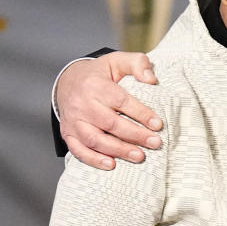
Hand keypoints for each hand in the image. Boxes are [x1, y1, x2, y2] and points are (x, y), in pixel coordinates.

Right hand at [57, 52, 161, 169]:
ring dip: (118, 150)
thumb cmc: (101, 73)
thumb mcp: (118, 60)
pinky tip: (111, 165)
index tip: (158, 124)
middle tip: (155, 143)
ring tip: (139, 156)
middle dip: (134, 135)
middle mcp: (82, 104)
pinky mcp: (68, 133)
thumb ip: (138, 64)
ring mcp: (73, 120)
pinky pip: (78, 150)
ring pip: (95, 139)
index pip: (121, 101)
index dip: (140, 113)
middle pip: (109, 123)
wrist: (69, 81)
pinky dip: (93, 159)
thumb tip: (151, 80)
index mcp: (95, 84)